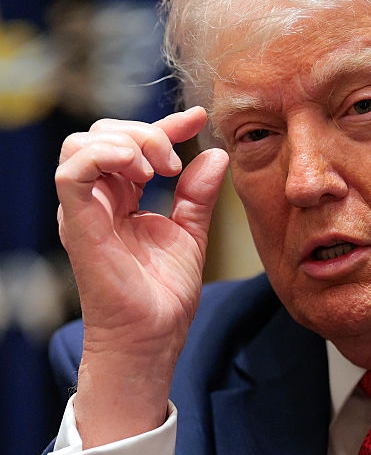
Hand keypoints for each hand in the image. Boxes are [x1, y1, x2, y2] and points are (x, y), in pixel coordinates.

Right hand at [55, 107, 228, 445]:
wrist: (153, 337)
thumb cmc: (163, 296)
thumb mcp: (190, 234)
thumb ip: (197, 195)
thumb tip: (215, 154)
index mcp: (121, 200)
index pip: (133, 145)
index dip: (165, 125)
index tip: (200, 117)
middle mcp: (98, 200)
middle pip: (103, 134)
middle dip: (145, 132)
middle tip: (174, 162)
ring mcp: (85, 210)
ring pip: (82, 143)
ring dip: (125, 141)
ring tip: (157, 168)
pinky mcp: (78, 223)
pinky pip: (72, 172)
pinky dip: (101, 155)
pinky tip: (136, 167)